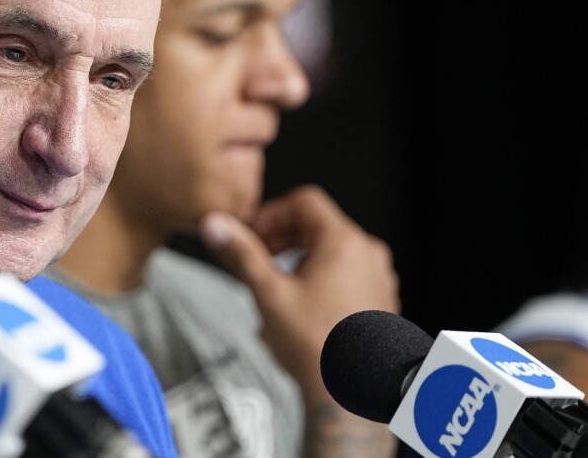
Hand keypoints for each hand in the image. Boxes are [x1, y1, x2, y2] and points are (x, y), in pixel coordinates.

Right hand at [198, 184, 399, 399]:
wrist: (353, 397)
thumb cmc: (318, 348)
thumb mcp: (269, 293)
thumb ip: (241, 253)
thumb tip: (217, 226)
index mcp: (344, 242)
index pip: (305, 202)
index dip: (271, 213)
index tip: (253, 234)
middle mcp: (368, 255)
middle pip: (317, 227)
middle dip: (280, 240)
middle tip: (256, 259)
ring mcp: (379, 279)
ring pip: (330, 254)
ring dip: (297, 262)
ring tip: (274, 290)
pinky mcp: (381, 303)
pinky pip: (345, 277)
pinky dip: (319, 281)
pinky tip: (298, 311)